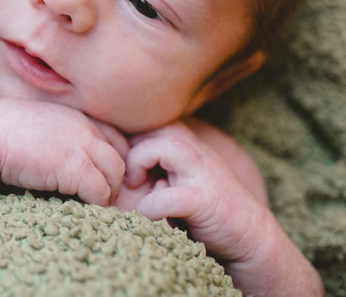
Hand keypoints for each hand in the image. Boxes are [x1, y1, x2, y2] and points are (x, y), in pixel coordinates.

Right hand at [0, 99, 126, 205]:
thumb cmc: (2, 135)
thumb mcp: (38, 127)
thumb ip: (58, 136)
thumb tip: (63, 160)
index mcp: (76, 117)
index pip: (115, 139)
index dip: (113, 161)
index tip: (103, 179)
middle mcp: (83, 128)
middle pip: (119, 157)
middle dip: (116, 181)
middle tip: (104, 199)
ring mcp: (80, 146)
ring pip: (115, 174)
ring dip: (107, 194)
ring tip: (93, 207)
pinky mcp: (75, 168)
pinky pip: (100, 191)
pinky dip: (96, 203)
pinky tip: (81, 208)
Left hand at [123, 121, 271, 263]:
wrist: (250, 236)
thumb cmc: (201, 207)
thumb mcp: (173, 177)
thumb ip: (149, 163)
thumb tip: (107, 160)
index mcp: (182, 141)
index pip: (142, 119)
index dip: (119, 133)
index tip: (111, 156)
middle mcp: (193, 149)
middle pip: (149, 123)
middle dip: (126, 144)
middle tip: (124, 171)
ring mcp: (201, 172)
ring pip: (160, 147)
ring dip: (137, 165)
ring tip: (135, 185)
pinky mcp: (205, 199)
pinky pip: (166, 197)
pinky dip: (150, 208)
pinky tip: (149, 215)